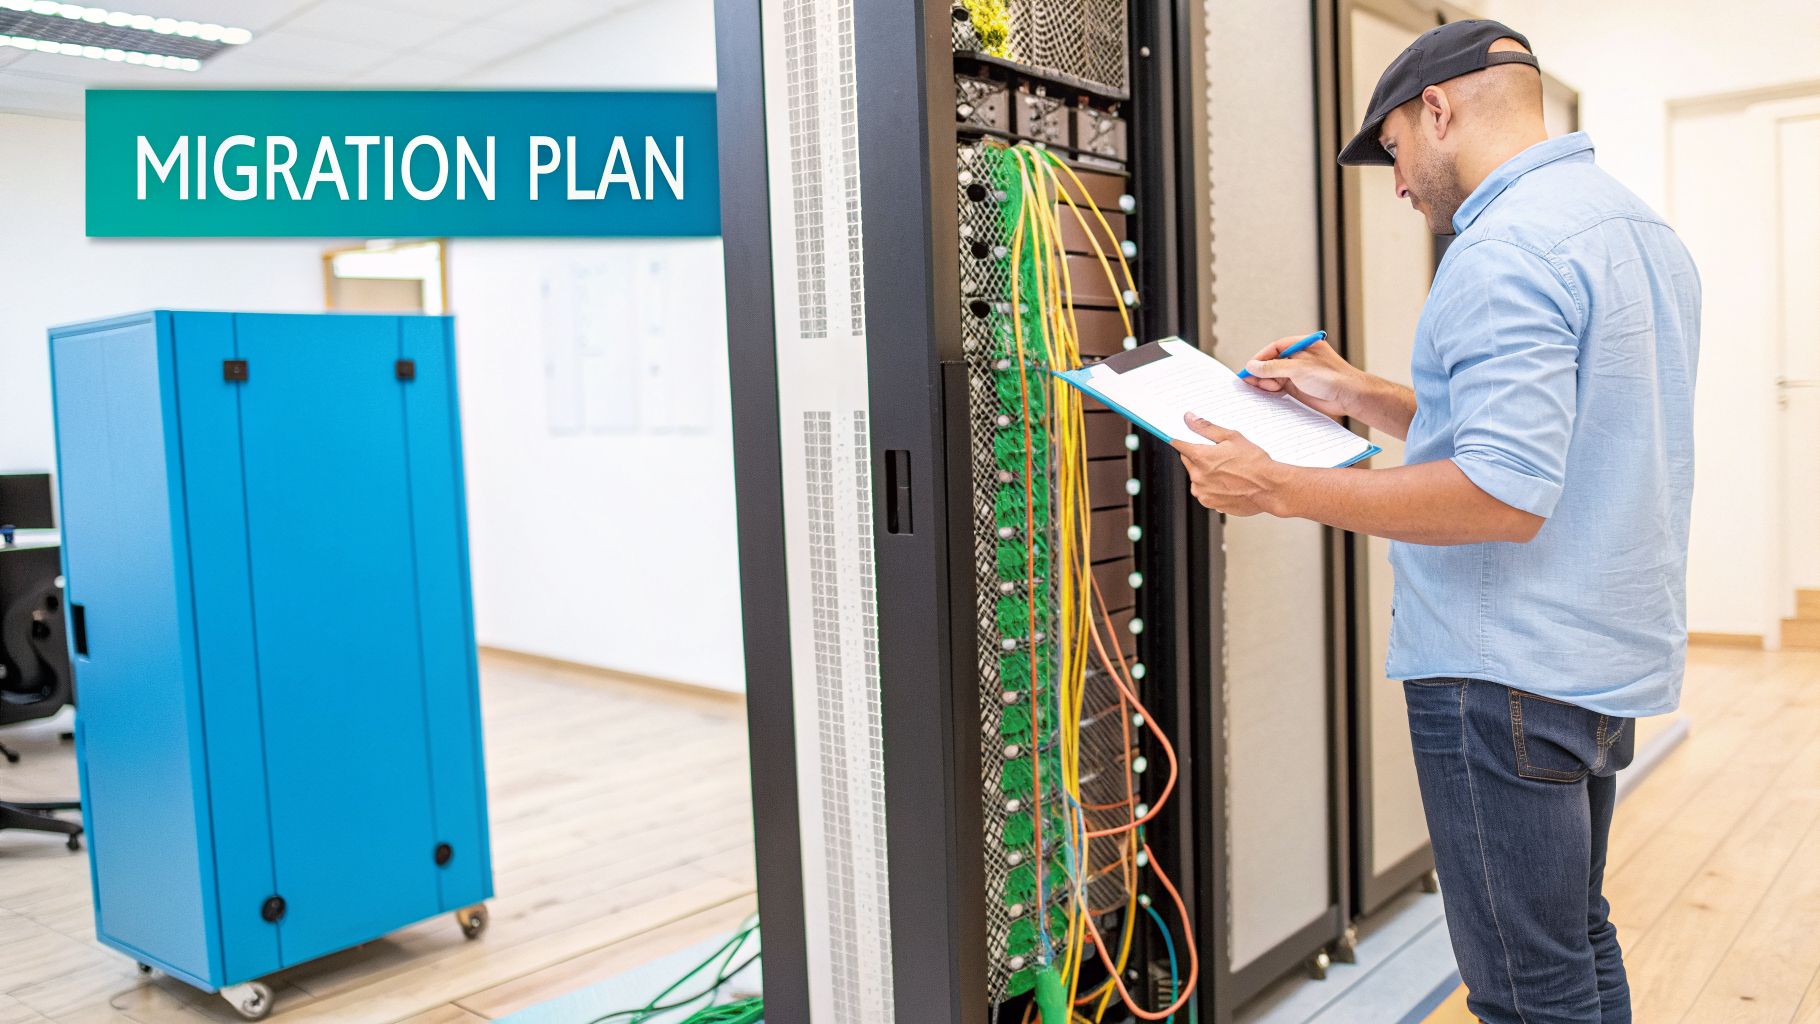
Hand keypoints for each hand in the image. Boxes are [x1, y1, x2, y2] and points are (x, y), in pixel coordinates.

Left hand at [1169, 414, 1287, 516]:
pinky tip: (1229, 482)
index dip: (1181, 439)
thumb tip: (1189, 419)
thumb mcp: (1232, 437)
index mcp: (1201, 457)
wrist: (1269, 488)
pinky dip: (1213, 487)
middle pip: (1188, 461)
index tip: (1182, 438)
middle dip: (1199, 457)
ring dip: (1205, 473)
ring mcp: (1203, 492)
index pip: (1179, 444)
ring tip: (1228, 471)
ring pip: (1196, 478)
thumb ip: (1206, 427)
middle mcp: (1198, 476)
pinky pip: (1205, 492)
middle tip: (1219, 455)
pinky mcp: (1210, 503)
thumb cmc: (1254, 462)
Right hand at [1241, 335, 1362, 418]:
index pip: (1275, 347)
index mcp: (1302, 345)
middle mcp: (1300, 358)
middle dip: (1261, 372)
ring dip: (1265, 382)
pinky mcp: (1299, 388)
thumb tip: (1252, 366)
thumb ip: (1273, 367)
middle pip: (1273, 362)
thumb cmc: (1330, 376)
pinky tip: (1264, 394)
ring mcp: (1299, 374)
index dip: (1261, 357)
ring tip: (1256, 389)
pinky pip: (1280, 388)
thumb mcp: (1297, 368)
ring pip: (1275, 376)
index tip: (1249, 368)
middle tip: (1247, 382)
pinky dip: (1271, 391)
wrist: (1349, 396)